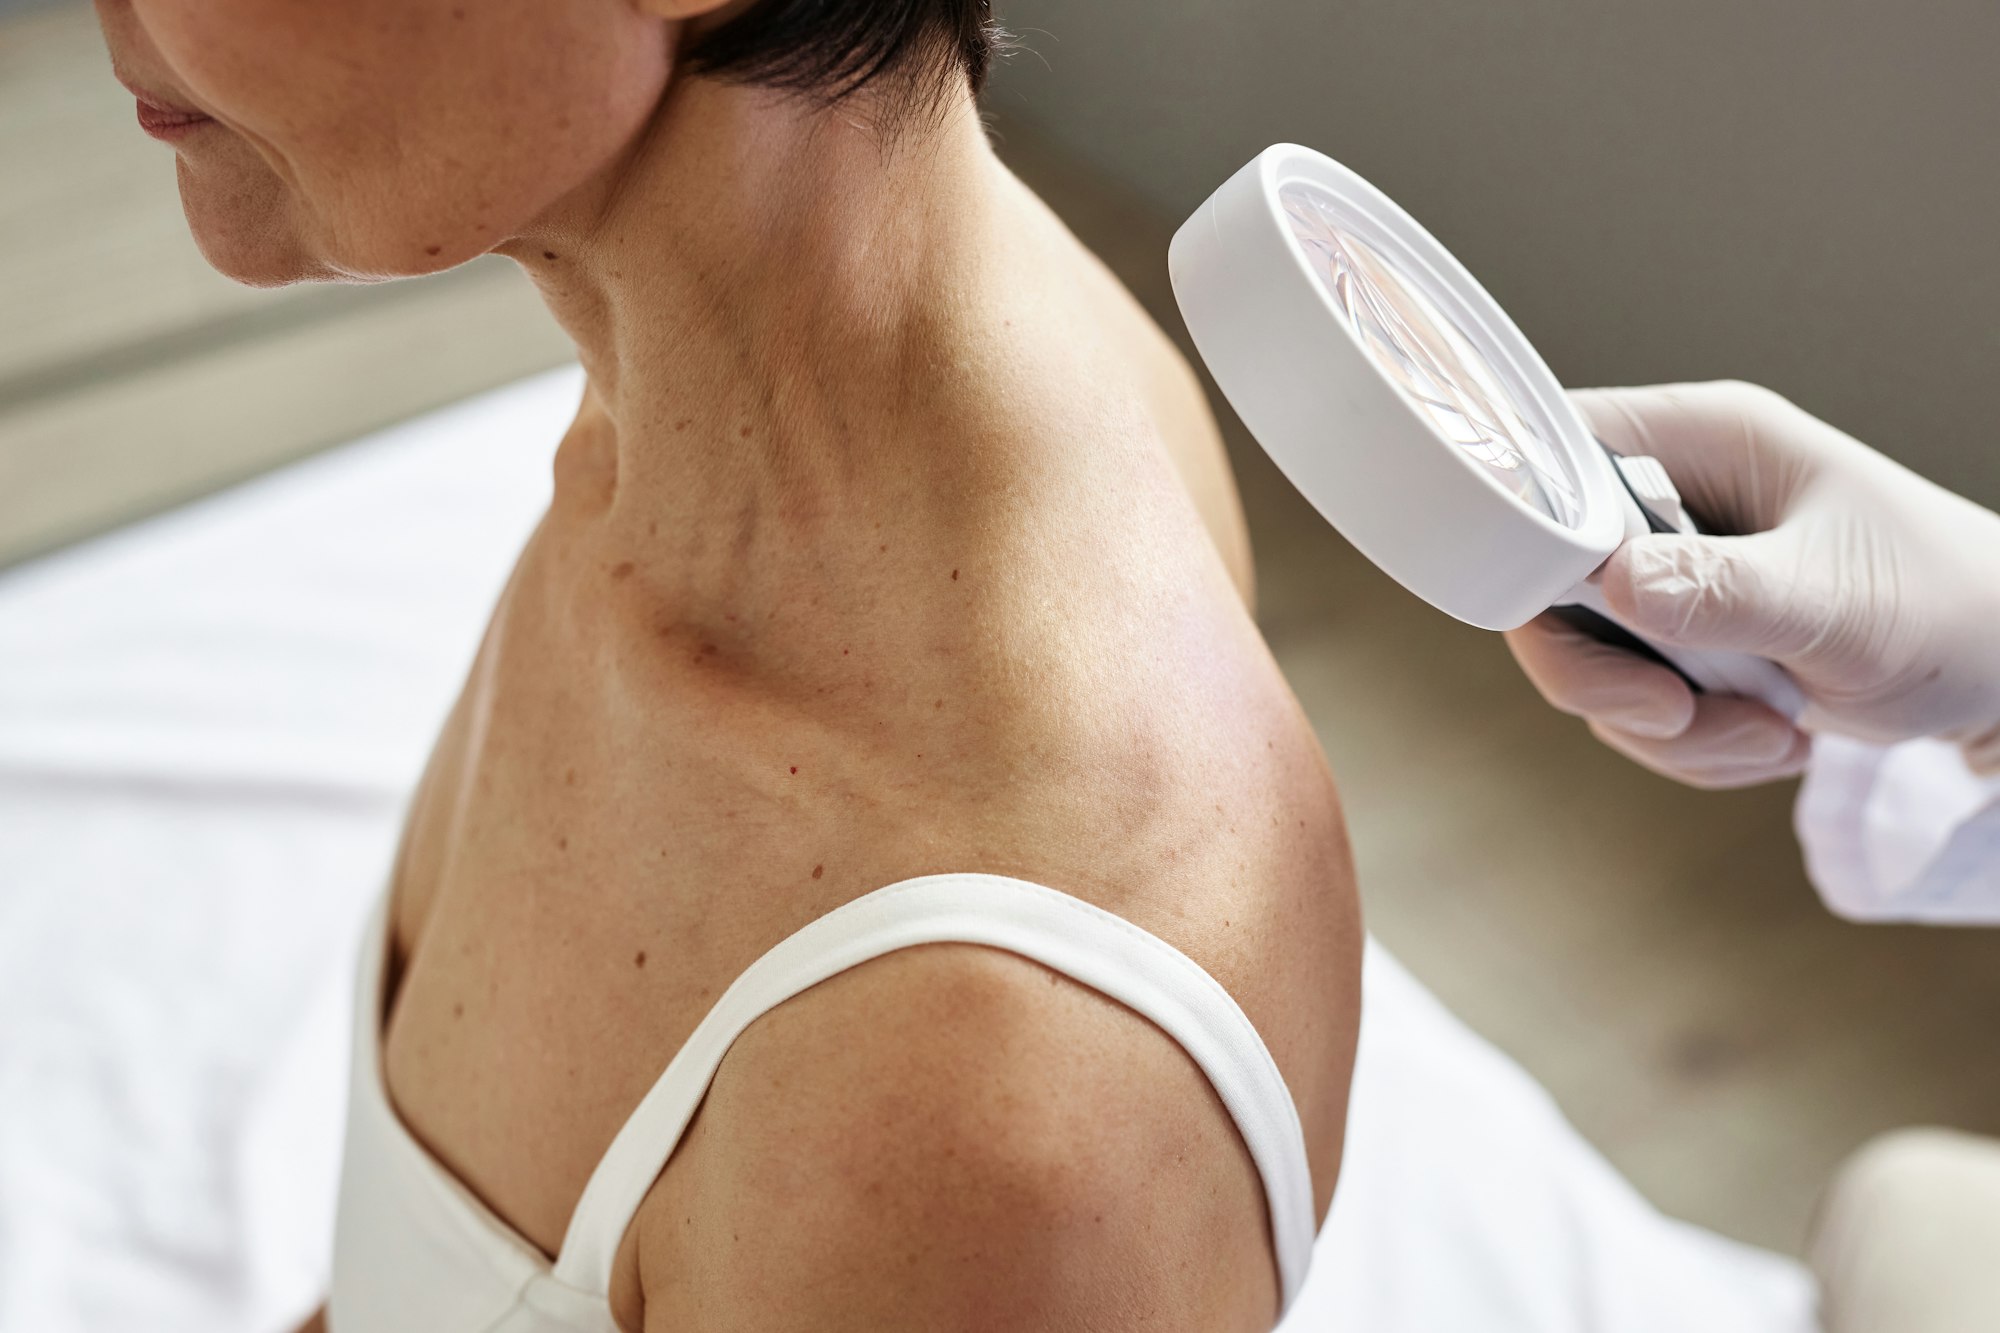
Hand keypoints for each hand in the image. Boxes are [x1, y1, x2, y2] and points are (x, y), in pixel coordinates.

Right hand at [1506, 381, 1999, 786]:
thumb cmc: (1948, 606)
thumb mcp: (1836, 601)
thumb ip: (1720, 591)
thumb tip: (1611, 584)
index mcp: (1698, 441)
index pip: (1550, 458)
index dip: (1530, 533)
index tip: (1577, 613)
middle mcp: (1668, 499)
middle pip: (1548, 582)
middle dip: (1608, 675)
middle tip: (1675, 715)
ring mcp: (1671, 572)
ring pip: (1589, 660)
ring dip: (1665, 728)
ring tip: (1768, 732)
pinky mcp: (1681, 638)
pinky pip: (1629, 705)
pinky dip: (1690, 746)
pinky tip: (1770, 736)